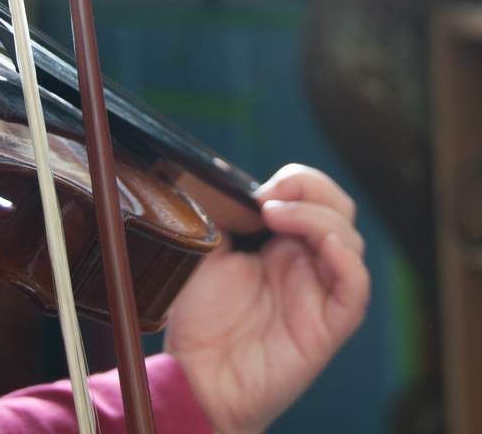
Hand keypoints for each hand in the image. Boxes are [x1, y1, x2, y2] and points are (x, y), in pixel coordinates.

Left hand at [164, 164, 369, 433]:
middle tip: (270, 198)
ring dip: (317, 216)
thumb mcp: (203, 246)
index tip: (260, 189)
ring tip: (276, 217)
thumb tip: (228, 178)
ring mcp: (319, 290)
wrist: (196, 372)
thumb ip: (221, 211)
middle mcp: (305, 261)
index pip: (311, 194)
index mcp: (279, 240)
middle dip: (311, 188)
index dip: (295, 181)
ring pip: (349, 239)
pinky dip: (346, 259)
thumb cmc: (199, 315)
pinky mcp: (328, 323)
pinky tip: (324, 244)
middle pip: (338, 208)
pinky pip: (356, 286)